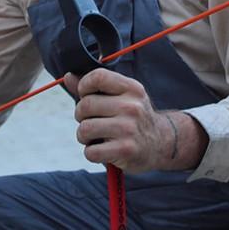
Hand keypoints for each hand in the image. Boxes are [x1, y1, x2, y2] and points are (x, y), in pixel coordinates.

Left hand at [64, 69, 200, 173]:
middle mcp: (132, 106)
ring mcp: (129, 129)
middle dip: (81, 115)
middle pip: (85, 105)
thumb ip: (94, 87)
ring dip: (84, 136)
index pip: (98, 76)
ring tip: (95, 137)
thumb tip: (68, 77)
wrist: (160, 144)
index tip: (86, 95)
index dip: (84, 86)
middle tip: (92, 121)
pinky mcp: (126, 150)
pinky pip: (91, 151)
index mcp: (131, 88)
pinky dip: (91, 153)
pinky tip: (102, 150)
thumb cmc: (132, 117)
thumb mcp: (121, 97)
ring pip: (84, 129)